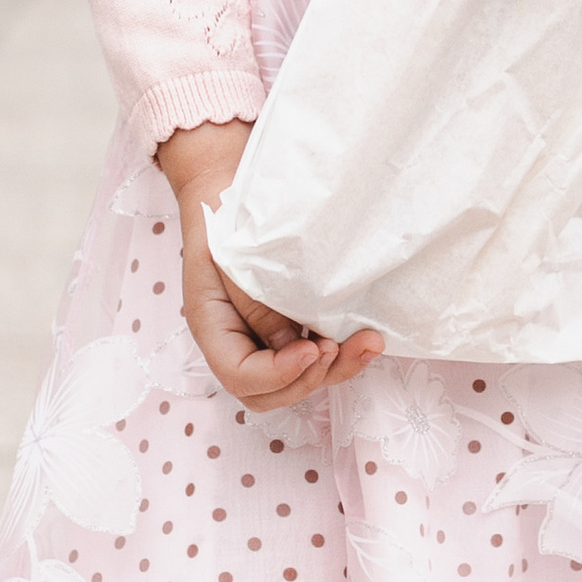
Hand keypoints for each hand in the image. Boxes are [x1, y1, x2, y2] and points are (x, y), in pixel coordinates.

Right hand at [152, 119, 383, 403]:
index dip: (278, 373)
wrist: (228, 188)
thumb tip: (290, 344)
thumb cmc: (224, 217)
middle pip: (269, 393)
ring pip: (296, 381)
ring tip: (368, 344)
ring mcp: (265, 339)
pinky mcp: (291, 328)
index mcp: (213, 328)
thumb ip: (255, 303)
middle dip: (310, 380)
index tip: (313, 347)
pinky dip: (340, 355)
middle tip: (340, 348)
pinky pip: (313, 358)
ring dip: (335, 371)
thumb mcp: (231, 257)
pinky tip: (364, 336)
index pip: (240, 376)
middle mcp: (238, 343)